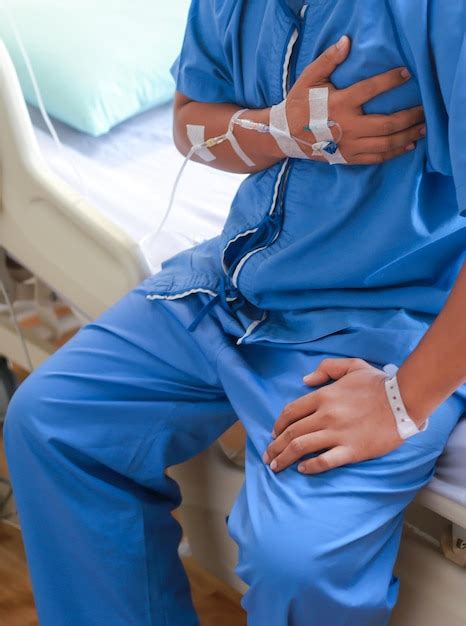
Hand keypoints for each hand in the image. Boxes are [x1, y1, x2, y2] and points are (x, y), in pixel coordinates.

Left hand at [263, 358, 407, 474]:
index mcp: (323, 396)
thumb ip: (326, 368)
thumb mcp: (351, 366)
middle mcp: (326, 416)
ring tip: (276, 467)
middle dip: (275, 447)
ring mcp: (337, 434)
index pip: (291, 412)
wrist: (404, 401)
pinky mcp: (351, 450)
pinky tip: (302, 469)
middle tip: (268, 457)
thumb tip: (305, 380)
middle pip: (291, 433)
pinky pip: (324, 461)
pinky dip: (309, 467)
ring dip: (284, 458)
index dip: (278, 425)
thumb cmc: (379, 383)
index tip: (273, 434)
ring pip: (301, 448)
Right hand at [285, 36, 425, 163]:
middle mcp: (348, 126)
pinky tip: (407, 145)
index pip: (372, 89)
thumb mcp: (309, 78)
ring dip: (407, 136)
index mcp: (341, 103)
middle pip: (388, 124)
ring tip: (422, 128)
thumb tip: (346, 42)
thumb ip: (328, 60)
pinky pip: (376, 158)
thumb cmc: (299, 104)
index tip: (406, 74)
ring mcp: (349, 145)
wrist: (285, 135)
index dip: (391, 80)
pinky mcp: (348, 157)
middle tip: (423, 109)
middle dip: (410, 116)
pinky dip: (394, 152)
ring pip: (386, 143)